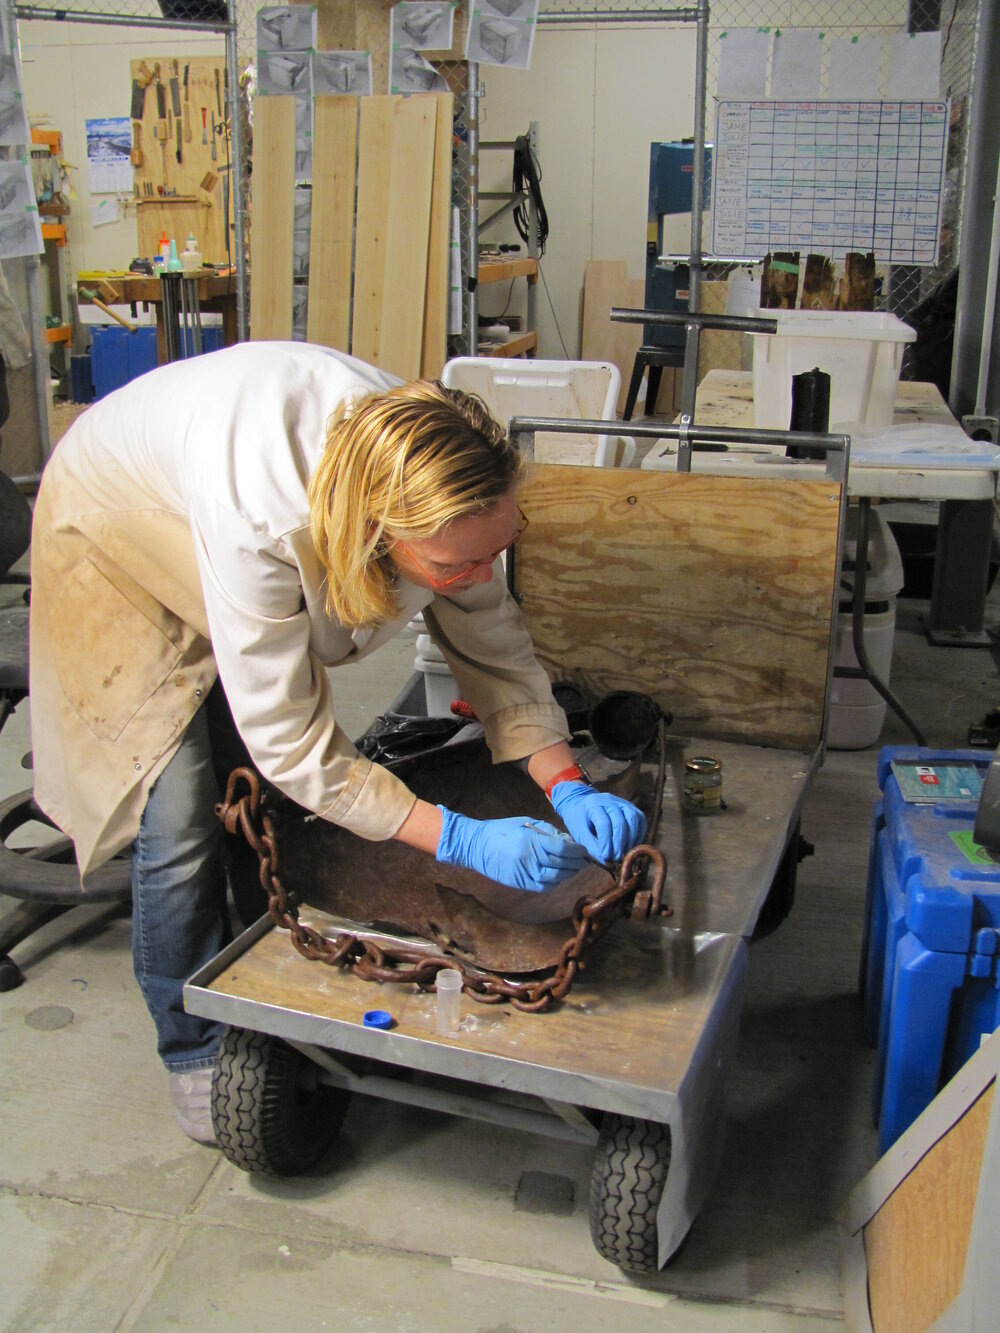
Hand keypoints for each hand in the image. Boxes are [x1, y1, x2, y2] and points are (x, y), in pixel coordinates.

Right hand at [436, 806, 589, 890]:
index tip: (584, 850)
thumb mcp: (527, 823)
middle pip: (562, 865)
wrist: (477, 846)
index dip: (578, 851)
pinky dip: (556, 882)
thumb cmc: (503, 830)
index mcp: (531, 841)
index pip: (563, 849)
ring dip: (568, 874)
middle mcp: (530, 859)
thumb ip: (549, 833)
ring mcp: (525, 874)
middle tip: (584, 860)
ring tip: (574, 868)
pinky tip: (559, 875)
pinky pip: (545, 886)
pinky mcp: (521, 884)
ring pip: (556, 879)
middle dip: (577, 863)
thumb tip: (569, 843)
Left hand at [549, 782, 645, 861]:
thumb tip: (607, 862)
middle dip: (619, 844)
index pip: (604, 824)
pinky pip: (640, 819)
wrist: (582, 805)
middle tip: (616, 858)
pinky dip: (638, 834)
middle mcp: (609, 800)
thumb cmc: (580, 821)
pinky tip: (631, 846)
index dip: (607, 843)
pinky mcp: (631, 807)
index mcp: (593, 804)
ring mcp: (622, 802)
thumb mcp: (580, 834)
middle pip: (620, 822)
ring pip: (633, 819)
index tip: (606, 857)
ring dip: (631, 840)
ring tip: (624, 854)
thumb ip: (593, 847)